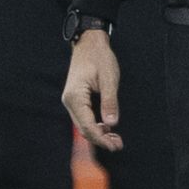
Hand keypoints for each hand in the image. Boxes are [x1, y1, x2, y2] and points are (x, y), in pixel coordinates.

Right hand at [61, 30, 122, 150]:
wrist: (89, 43)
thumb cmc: (99, 58)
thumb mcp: (109, 79)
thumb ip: (110, 101)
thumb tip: (112, 124)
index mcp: (75, 96)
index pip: (87, 125)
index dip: (101, 138)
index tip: (115, 146)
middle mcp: (70, 100)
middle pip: (83, 128)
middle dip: (100, 139)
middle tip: (119, 145)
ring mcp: (71, 100)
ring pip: (82, 124)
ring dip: (98, 134)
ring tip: (116, 139)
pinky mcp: (76, 99)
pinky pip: (84, 117)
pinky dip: (95, 126)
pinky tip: (108, 128)